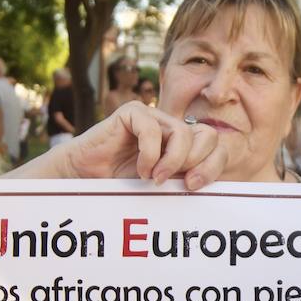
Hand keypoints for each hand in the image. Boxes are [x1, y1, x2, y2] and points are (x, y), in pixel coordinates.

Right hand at [59, 103, 225, 189]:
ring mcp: (153, 117)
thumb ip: (186, 181)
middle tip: (181, 183)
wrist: (84, 179)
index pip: (216, 146)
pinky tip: (140, 169)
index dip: (212, 166)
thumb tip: (217, 188)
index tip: (194, 186)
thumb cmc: (121, 185)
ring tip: (154, 179)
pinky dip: (149, 154)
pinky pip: (152, 130)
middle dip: (198, 163)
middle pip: (208, 135)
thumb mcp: (164, 187)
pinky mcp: (132, 112)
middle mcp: (171, 128)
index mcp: (183, 145)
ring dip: (172, 161)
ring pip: (183, 133)